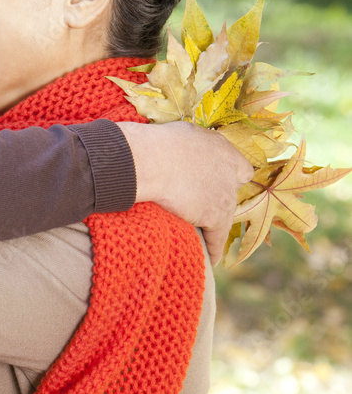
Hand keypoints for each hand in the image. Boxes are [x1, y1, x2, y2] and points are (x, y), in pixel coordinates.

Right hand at [118, 120, 252, 264]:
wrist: (153, 161)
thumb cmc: (158, 144)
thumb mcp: (182, 134)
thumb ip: (193, 144)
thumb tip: (184, 148)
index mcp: (223, 149)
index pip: (241, 169)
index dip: (230, 177)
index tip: (217, 181)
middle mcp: (230, 172)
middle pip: (231, 193)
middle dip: (218, 198)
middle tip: (201, 206)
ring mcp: (225, 195)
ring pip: (225, 215)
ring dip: (214, 224)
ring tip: (204, 236)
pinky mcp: (215, 216)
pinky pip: (217, 237)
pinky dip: (212, 248)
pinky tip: (211, 259)